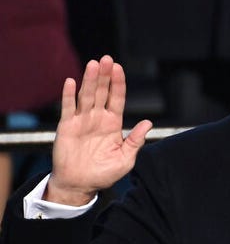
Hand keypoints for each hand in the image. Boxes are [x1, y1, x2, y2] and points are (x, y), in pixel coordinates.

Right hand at [46, 56, 151, 205]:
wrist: (81, 184)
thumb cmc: (104, 173)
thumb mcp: (126, 159)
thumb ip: (135, 140)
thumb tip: (148, 123)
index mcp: (113, 123)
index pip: (117, 98)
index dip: (118, 83)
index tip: (119, 68)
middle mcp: (98, 118)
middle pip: (102, 92)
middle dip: (105, 76)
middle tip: (107, 59)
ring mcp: (82, 121)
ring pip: (86, 96)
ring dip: (89, 80)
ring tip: (93, 64)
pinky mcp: (67, 127)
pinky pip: (68, 108)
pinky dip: (69, 95)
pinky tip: (71, 82)